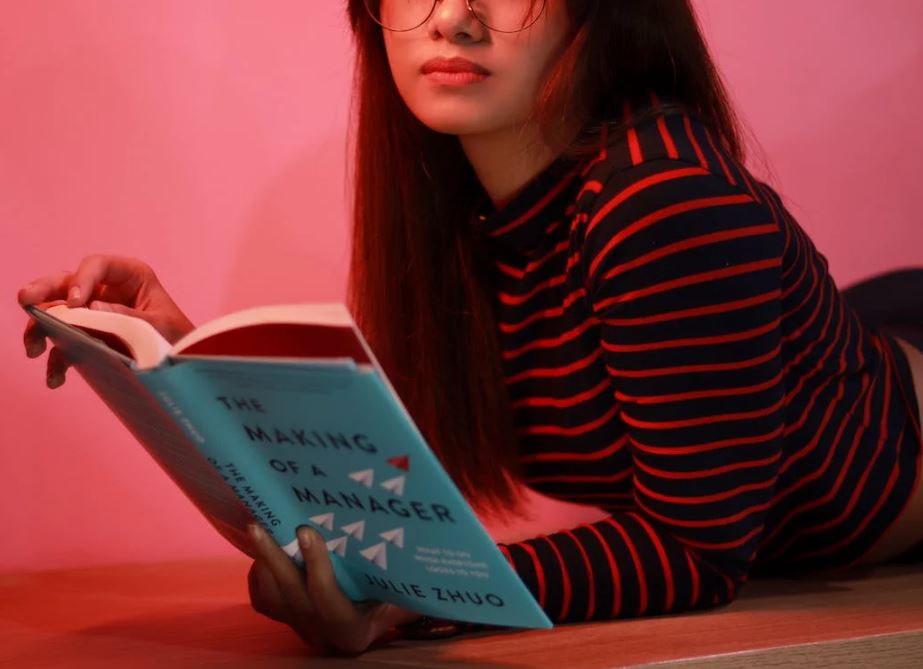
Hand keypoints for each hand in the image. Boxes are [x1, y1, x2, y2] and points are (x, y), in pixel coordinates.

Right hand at [17, 254, 194, 388]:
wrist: (183, 360)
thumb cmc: (178, 336)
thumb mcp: (159, 326)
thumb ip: (128, 317)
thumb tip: (92, 308)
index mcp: (130, 275)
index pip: (97, 265)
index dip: (82, 280)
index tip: (74, 302)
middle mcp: (106, 288)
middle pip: (67, 282)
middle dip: (43, 291)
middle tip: (25, 300)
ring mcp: (93, 310)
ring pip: (57, 311)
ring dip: (41, 329)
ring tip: (33, 349)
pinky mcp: (88, 335)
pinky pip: (65, 343)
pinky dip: (57, 360)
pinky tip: (56, 378)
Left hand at [246, 523, 420, 654]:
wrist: (385, 610)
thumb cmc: (402, 593)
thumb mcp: (411, 591)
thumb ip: (415, 576)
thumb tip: (436, 538)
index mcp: (355, 632)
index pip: (331, 606)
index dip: (317, 570)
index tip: (309, 532)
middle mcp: (325, 634)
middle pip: (294, 599)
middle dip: (278, 559)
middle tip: (268, 522)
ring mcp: (303, 627)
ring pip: (274, 600)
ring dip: (264, 564)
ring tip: (258, 527)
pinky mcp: (287, 618)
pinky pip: (264, 600)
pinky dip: (260, 574)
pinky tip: (262, 547)